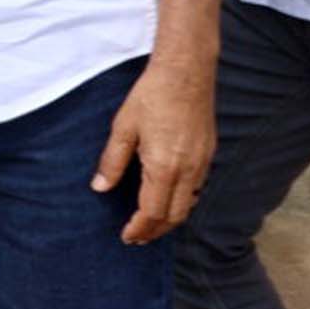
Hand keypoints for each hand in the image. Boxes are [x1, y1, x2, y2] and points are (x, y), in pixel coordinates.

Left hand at [94, 57, 215, 244]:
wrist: (186, 72)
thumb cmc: (152, 95)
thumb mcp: (123, 127)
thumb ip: (112, 161)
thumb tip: (100, 187)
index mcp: (165, 167)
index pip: (153, 212)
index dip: (139, 228)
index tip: (126, 236)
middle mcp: (188, 170)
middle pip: (174, 216)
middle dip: (155, 230)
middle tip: (136, 237)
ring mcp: (202, 163)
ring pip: (189, 205)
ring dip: (170, 219)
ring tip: (151, 224)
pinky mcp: (208, 154)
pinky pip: (197, 189)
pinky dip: (182, 202)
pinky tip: (169, 199)